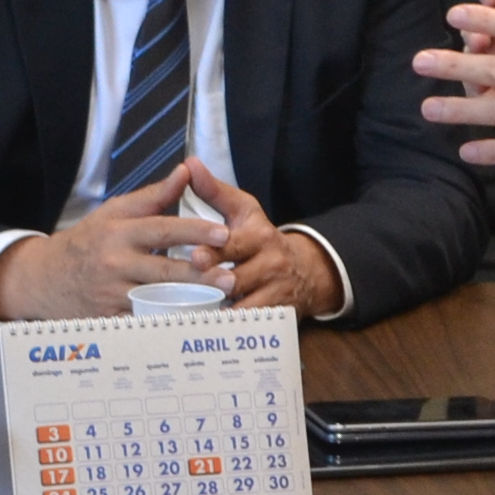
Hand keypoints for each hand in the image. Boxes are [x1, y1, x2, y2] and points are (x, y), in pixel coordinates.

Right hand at [0, 167, 228, 318]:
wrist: (45, 278)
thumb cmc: (88, 241)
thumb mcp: (115, 212)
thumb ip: (154, 195)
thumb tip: (187, 171)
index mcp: (119, 231)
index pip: (162, 230)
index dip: (194, 231)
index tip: (223, 232)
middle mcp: (115, 263)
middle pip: (163, 270)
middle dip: (199, 274)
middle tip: (230, 276)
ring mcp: (111, 294)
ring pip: (157, 300)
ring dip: (189, 302)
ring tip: (219, 302)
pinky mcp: (110, 318)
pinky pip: (144, 320)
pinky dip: (167, 321)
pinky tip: (192, 321)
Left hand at [198, 173, 341, 317]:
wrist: (305, 270)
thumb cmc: (261, 238)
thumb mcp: (243, 210)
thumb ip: (214, 191)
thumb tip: (189, 164)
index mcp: (259, 236)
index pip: (235, 243)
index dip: (215, 251)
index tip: (195, 256)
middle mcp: (270, 264)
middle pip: (238, 278)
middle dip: (215, 284)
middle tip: (192, 290)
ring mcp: (275, 292)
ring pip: (244, 305)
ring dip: (219, 311)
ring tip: (193, 314)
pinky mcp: (277, 315)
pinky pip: (251, 324)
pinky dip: (231, 327)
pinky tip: (210, 329)